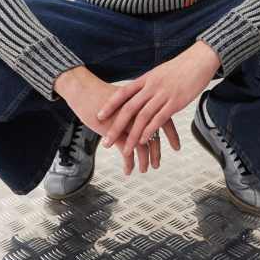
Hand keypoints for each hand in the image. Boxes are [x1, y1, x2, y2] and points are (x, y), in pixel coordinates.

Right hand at [56, 69, 171, 174]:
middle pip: (155, 134)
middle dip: (157, 151)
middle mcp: (138, 111)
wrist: (83, 90)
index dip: (171, 134)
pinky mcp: (115, 131)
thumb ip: (134, 107)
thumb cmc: (99, 94)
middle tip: (158, 162)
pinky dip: (129, 162)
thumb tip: (143, 116)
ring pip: (142, 144)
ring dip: (145, 160)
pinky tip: (129, 169)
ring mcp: (128, 121)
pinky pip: (126, 151)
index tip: (176, 146)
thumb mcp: (122, 98)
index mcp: (143, 102)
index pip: (164, 118)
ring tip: (145, 169)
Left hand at [96, 42, 219, 156]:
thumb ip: (148, 83)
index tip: (99, 116)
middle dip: (116, 127)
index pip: (123, 93)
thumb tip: (138, 91)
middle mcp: (151, 87)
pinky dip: (150, 131)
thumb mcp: (159, 72)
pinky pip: (159, 119)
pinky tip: (144, 141)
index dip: (110, 105)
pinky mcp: (176, 102)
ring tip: (125, 149)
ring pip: (143, 118)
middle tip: (106, 141)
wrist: (199, 60)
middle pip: (129, 109)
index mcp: (146, 79)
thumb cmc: (181, 67)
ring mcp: (163, 95)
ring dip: (132, 136)